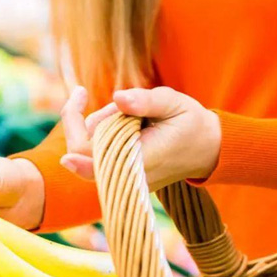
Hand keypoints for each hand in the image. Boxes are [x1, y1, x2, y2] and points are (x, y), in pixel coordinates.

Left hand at [59, 86, 221, 190]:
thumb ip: (146, 101)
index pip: (94, 160)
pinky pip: (98, 153)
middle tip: (105, 100)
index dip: (77, 147)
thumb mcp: (173, 103)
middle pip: (83, 151)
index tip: (69, 137)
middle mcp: (126, 175)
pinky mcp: (120, 175)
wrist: (207, 149)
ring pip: (91, 148)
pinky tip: (127, 122)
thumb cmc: (191, 124)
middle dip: (90, 121)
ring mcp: (122, 178)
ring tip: (134, 114)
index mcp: (140, 160)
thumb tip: (119, 98)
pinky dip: (104, 133)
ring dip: (102, 125)